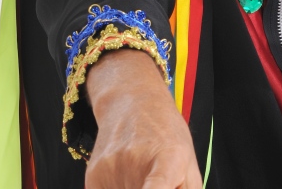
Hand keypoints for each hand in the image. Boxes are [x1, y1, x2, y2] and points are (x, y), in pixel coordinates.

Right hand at [84, 50, 202, 188]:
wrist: (133, 101)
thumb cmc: (167, 134)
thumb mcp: (188, 160)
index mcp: (169, 157)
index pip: (157, 187)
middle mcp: (137, 161)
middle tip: (150, 178)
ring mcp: (112, 169)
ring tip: (140, 177)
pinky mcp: (93, 176)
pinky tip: (125, 180)